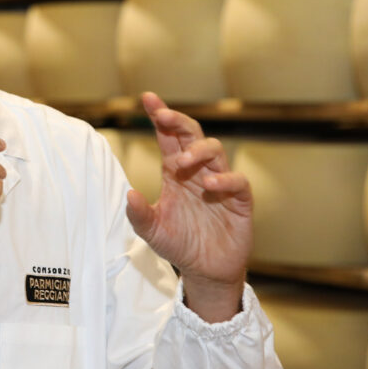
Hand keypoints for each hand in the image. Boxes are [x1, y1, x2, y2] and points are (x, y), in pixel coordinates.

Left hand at [125, 92, 252, 322]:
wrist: (205, 270)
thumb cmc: (179, 244)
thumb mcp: (152, 231)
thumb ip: (138, 215)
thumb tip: (128, 194)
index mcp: (175, 172)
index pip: (168, 137)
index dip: (160, 116)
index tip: (148, 98)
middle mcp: (198, 171)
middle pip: (192, 135)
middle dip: (178, 121)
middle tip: (163, 116)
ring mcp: (220, 183)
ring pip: (215, 150)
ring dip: (198, 150)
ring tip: (182, 162)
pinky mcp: (239, 200)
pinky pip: (237, 181)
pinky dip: (224, 180)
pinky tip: (209, 186)